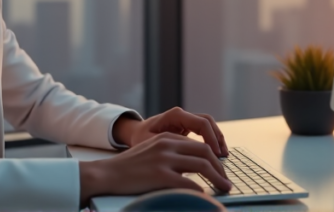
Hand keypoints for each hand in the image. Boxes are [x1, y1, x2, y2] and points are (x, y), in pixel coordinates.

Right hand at [79, 133, 231, 203]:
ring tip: (224, 188)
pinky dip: (200, 190)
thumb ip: (172, 154)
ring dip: (217, 178)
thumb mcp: (152, 151)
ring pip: (201, 165)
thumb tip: (195, 167)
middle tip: (227, 181)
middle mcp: (167, 144)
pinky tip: (204, 196)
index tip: (221, 170)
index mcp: (167, 137)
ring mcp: (164, 159)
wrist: (106, 174)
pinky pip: (188, 183)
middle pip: (205, 152)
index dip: (215, 158)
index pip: (199, 144)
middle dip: (220, 167)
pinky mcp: (159, 175)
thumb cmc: (130, 168)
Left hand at [113, 107, 228, 156]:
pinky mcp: (188, 127)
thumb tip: (187, 157)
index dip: (211, 138)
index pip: (201, 123)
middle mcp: (182, 115)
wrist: (135, 133)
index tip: (215, 154)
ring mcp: (186, 119)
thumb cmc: (140, 138)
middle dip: (217, 138)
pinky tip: (216, 154)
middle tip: (222, 156)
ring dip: (217, 139)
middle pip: (208, 122)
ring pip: (209, 125)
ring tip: (223, 156)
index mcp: (175, 115)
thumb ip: (170, 147)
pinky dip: (212, 140)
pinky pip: (205, 131)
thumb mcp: (152, 143)